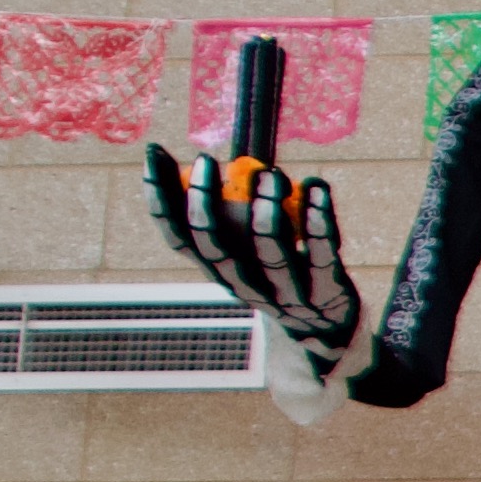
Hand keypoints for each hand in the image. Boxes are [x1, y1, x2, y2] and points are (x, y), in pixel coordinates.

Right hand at [143, 144, 361, 362]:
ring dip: (266, 212)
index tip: (154, 154)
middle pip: (217, 249)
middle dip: (204, 204)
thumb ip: (227, 210)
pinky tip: (316, 189)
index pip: (180, 240)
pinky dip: (319, 222)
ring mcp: (286, 294)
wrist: (326, 326)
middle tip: (203, 161)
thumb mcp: (246, 247)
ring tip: (269, 174)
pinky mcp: (326, 292)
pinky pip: (320, 256)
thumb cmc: (278, 270)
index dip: (161, 201)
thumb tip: (191, 157)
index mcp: (220, 272)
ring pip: (270, 255)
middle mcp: (246, 286)